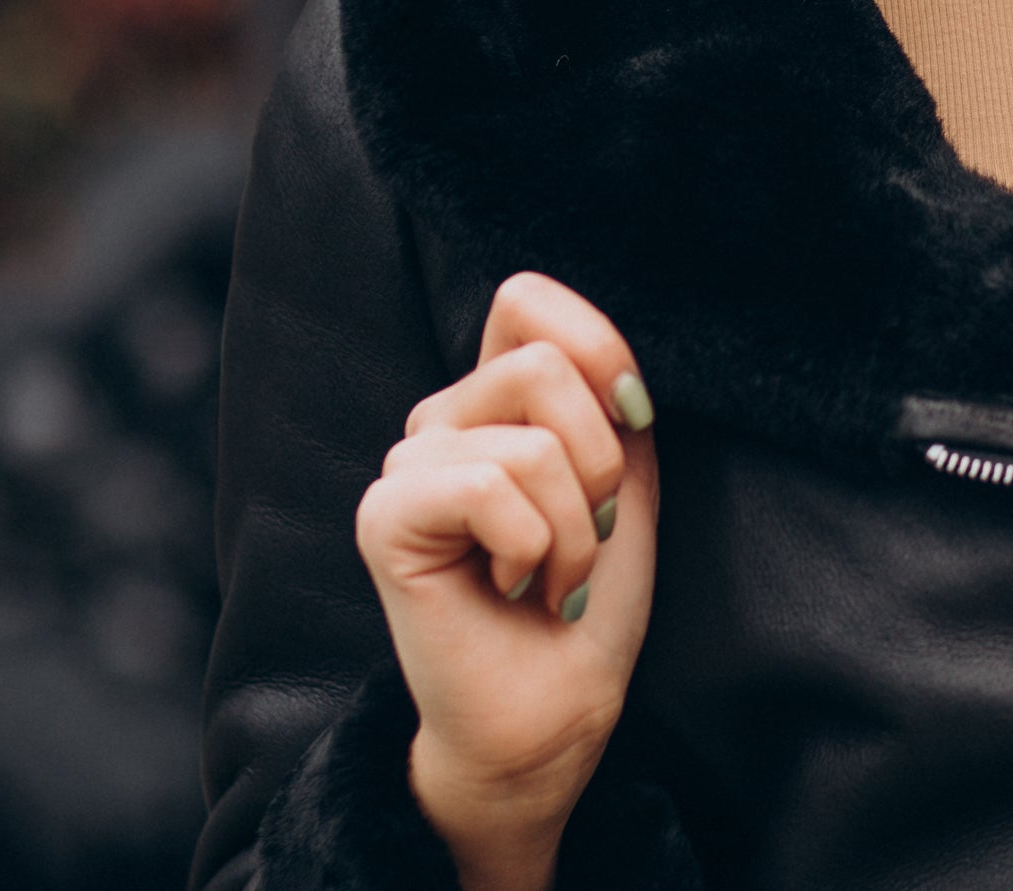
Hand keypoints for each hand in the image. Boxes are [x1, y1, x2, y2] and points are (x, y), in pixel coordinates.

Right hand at [356, 273, 659, 890]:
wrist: (555, 711)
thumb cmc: (586, 605)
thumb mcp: (620, 480)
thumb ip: (605, 396)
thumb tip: (591, 350)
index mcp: (493, 401)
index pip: (525, 300)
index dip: (596, 348)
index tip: (628, 428)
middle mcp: (441, 420)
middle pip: (544, 365)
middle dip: (599, 468)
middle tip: (581, 539)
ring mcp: (407, 465)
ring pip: (528, 442)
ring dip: (572, 529)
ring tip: (548, 577)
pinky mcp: (384, 517)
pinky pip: (488, 487)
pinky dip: (530, 547)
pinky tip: (511, 586)